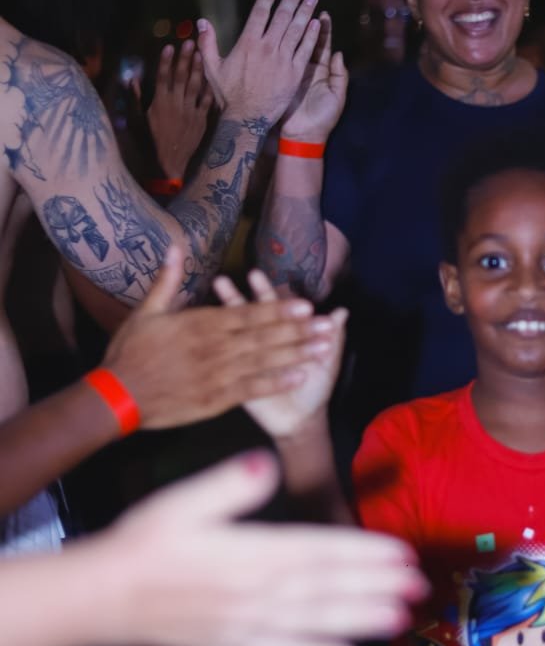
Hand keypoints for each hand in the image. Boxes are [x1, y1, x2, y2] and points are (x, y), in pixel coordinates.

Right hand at [99, 452, 427, 645]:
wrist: (102, 599)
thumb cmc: (143, 543)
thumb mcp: (182, 501)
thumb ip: (229, 485)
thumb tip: (265, 461)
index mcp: (249, 554)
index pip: (320, 551)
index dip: (364, 553)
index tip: (401, 553)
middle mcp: (256, 594)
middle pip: (329, 589)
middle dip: (377, 587)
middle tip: (420, 585)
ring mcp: (248, 627)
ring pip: (317, 623)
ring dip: (362, 621)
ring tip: (401, 619)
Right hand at [100, 244, 338, 427]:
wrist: (117, 396)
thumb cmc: (130, 352)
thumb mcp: (146, 311)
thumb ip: (167, 280)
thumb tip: (175, 246)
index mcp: (201, 324)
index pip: (248, 314)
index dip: (278, 309)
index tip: (305, 305)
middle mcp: (215, 347)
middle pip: (264, 337)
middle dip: (298, 331)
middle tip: (327, 326)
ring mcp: (217, 374)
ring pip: (264, 361)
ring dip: (296, 355)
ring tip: (323, 349)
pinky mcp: (216, 399)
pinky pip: (252, 389)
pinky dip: (276, 382)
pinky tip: (299, 377)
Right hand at [146, 40, 213, 179]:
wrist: (167, 165)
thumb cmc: (148, 144)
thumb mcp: (135, 121)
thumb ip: (135, 99)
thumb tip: (131, 79)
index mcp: (160, 102)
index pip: (163, 76)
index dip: (166, 60)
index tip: (170, 46)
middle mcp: (176, 104)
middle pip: (181, 76)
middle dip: (185, 58)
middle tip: (190, 43)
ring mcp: (191, 112)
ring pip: (195, 86)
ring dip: (198, 69)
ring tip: (200, 54)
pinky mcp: (201, 121)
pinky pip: (206, 102)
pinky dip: (208, 90)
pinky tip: (211, 78)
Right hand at [196, 0, 323, 125]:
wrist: (247, 118)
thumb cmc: (229, 95)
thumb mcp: (213, 68)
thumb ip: (208, 44)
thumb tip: (202, 22)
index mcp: (247, 43)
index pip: (260, 12)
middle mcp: (267, 48)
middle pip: (282, 16)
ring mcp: (282, 59)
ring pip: (297, 30)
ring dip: (306, 11)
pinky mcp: (294, 73)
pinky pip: (305, 49)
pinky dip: (312, 35)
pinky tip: (318, 23)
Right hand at [281, 12, 348, 142]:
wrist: (303, 135)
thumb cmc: (322, 118)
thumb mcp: (337, 97)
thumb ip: (340, 76)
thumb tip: (340, 54)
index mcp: (322, 72)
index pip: (323, 47)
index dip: (323, 31)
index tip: (323, 14)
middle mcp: (308, 69)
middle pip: (309, 41)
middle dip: (309, 23)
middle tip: (308, 4)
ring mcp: (294, 72)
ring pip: (295, 45)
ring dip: (297, 28)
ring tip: (296, 10)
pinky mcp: (283, 77)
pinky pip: (283, 57)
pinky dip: (284, 44)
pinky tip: (282, 29)